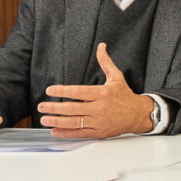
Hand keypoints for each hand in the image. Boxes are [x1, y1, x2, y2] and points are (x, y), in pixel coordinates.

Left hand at [39, 42, 155, 137]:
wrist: (138, 114)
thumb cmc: (125, 96)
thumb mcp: (116, 76)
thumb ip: (105, 62)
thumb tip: (101, 46)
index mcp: (102, 93)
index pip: (78, 92)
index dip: (62, 91)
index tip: (50, 90)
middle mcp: (100, 108)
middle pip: (73, 108)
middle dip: (55, 108)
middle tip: (42, 106)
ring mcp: (99, 122)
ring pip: (75, 122)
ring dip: (57, 121)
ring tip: (45, 119)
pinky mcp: (99, 132)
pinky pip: (80, 133)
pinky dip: (67, 133)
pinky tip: (55, 131)